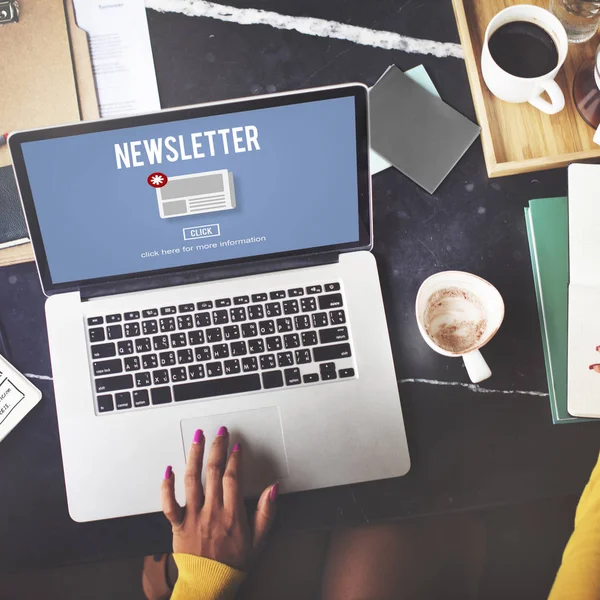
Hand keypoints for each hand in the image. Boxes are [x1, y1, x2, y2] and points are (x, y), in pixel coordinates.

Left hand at [161, 427, 277, 570]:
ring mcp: (193, 517)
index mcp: (232, 514)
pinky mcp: (177, 525)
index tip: (236, 446)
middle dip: (217, 448)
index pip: (233, 477)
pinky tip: (169, 469)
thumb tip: (273, 489)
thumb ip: (267, 512)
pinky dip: (166, 486)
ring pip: (192, 480)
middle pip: (213, 472)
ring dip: (194, 455)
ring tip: (198, 438)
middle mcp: (212, 512)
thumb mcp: (259, 540)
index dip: (235, 459)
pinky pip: (169, 503)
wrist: (209, 585)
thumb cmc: (233, 563)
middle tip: (220, 432)